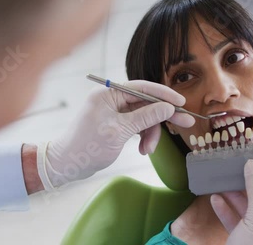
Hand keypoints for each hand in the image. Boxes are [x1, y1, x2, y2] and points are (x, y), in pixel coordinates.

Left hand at [41, 80, 194, 187]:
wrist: (67, 165)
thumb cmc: (87, 147)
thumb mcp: (119, 131)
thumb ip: (145, 117)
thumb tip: (167, 107)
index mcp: (108, 94)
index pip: (141, 87)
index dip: (163, 94)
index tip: (181, 102)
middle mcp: (111, 99)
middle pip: (145, 103)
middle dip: (162, 116)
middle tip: (185, 123)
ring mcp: (114, 112)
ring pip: (143, 117)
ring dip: (150, 133)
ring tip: (148, 149)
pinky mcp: (116, 124)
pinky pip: (137, 126)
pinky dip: (143, 137)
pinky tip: (144, 149)